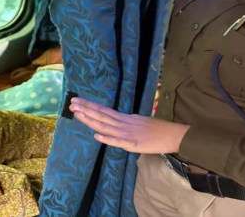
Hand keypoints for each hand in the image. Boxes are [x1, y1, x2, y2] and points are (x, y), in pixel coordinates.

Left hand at [69, 98, 189, 153]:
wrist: (174, 135)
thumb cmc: (158, 129)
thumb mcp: (139, 120)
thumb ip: (127, 121)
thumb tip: (115, 120)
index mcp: (125, 118)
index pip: (104, 110)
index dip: (90, 106)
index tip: (77, 101)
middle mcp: (124, 123)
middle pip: (102, 115)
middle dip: (86, 109)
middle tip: (71, 103)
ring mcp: (128, 133)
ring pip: (106, 126)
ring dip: (91, 120)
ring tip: (77, 114)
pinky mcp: (134, 144)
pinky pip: (118, 141)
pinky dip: (107, 139)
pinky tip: (96, 136)